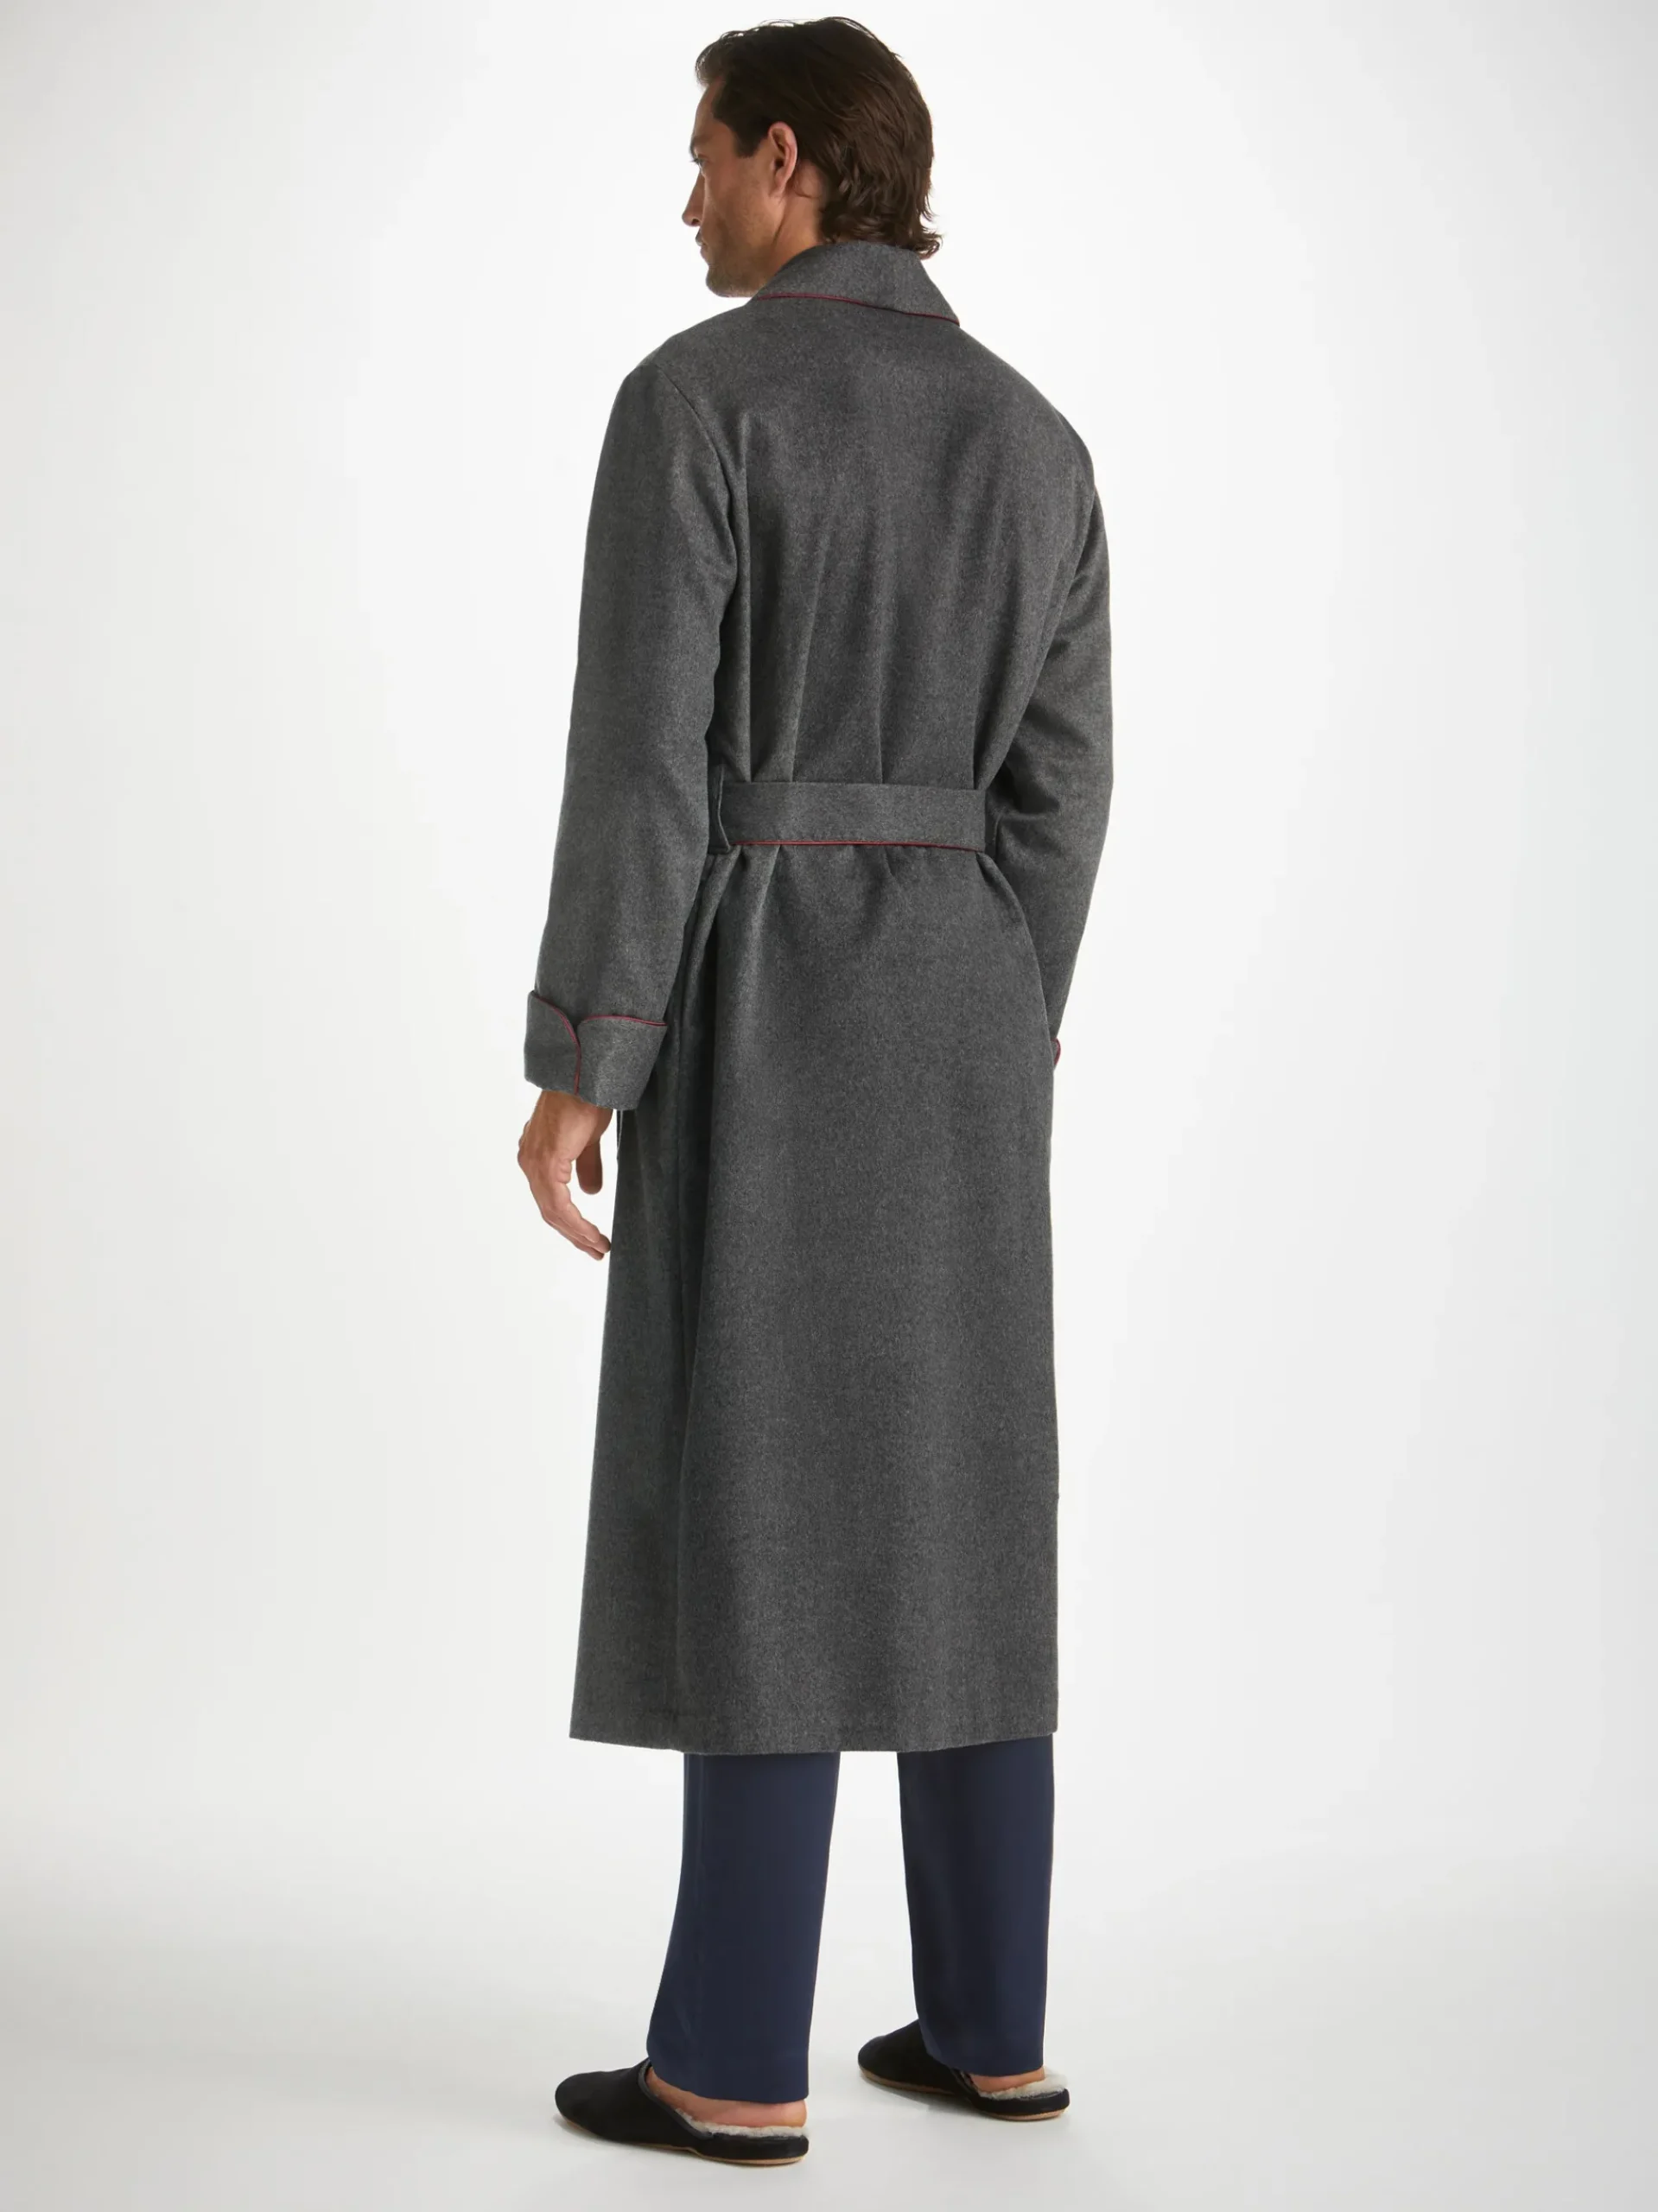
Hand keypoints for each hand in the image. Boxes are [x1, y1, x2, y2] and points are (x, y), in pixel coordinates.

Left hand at [518, 1089, 613, 1258]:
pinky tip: (591, 1234)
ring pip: (553, 1212)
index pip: (549, 1199)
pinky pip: (559, 1204)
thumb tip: (590, 1191)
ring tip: (599, 1247)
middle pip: (550, 1211)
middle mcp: (529, 1162)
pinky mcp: (547, 1163)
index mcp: (536, 1156)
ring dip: (577, 1234)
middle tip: (596, 1251)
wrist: (583, 1079)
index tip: (589, 1239)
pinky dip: (576, 1223)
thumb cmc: (585, 1100)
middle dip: (574, 1234)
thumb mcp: (587, 1140)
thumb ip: (586, 1167)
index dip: (570, 1222)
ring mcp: (535, 1163)